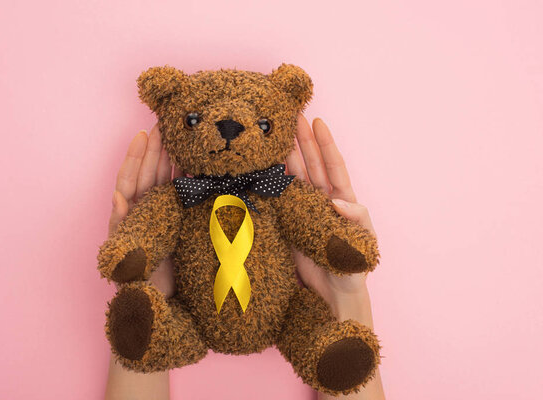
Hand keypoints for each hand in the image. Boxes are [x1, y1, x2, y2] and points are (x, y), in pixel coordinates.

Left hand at [108, 124, 178, 297]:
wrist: (159, 305)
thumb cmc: (137, 284)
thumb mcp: (124, 256)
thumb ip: (121, 227)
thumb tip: (118, 197)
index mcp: (129, 217)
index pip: (130, 181)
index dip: (135, 158)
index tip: (141, 135)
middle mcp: (144, 212)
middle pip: (148, 174)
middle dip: (154, 149)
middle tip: (163, 123)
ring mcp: (161, 216)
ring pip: (164, 180)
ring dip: (168, 157)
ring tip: (176, 135)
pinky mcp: (178, 223)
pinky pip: (180, 195)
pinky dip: (184, 177)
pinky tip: (192, 163)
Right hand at [286, 115, 376, 312]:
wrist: (334, 296)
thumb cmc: (354, 270)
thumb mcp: (363, 244)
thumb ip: (355, 221)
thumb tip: (338, 201)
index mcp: (343, 201)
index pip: (333, 166)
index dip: (325, 144)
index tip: (318, 121)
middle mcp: (322, 201)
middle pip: (312, 164)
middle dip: (302, 140)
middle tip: (292, 116)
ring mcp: (304, 211)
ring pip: (294, 177)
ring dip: (286, 156)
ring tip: (276, 135)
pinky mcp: (288, 224)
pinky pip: (279, 199)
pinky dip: (272, 182)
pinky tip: (263, 167)